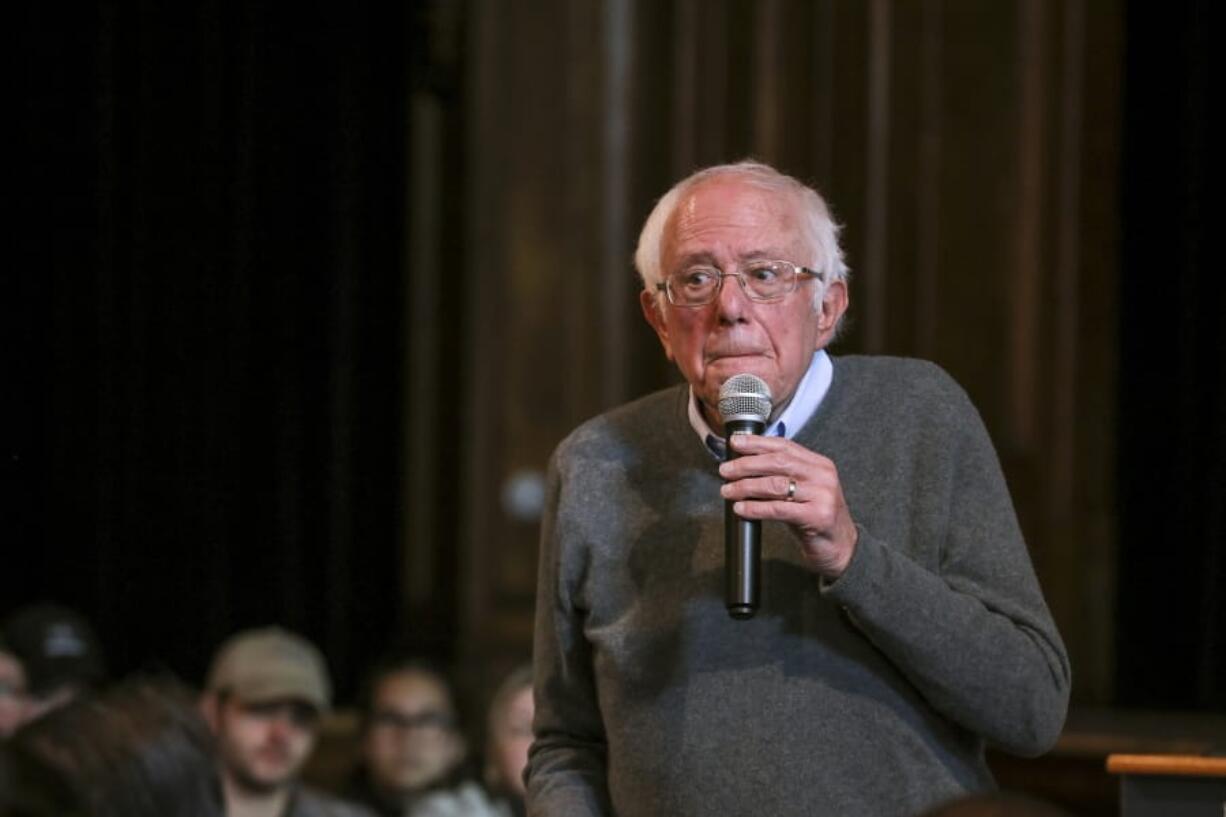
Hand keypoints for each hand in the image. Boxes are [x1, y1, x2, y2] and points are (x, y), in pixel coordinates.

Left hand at [718, 434, 857, 578]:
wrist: (842, 548)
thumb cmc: (815, 518)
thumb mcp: (803, 490)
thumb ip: (782, 475)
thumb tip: (744, 464)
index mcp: (819, 464)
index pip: (784, 446)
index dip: (757, 443)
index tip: (735, 443)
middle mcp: (823, 476)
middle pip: (777, 462)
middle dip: (746, 464)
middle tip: (725, 470)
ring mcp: (822, 495)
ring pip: (775, 484)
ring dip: (746, 486)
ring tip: (728, 490)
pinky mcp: (817, 516)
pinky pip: (778, 509)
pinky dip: (755, 508)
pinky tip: (741, 509)